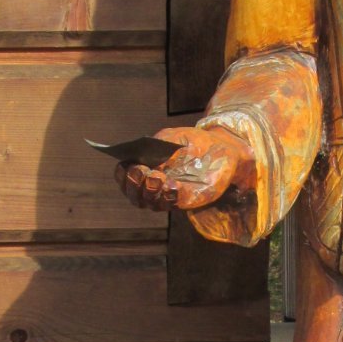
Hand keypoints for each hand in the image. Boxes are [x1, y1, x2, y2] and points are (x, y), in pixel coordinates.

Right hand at [115, 125, 254, 211]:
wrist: (221, 150)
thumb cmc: (192, 142)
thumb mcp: (171, 137)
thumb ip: (155, 144)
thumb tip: (141, 153)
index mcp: (145, 168)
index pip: (124, 177)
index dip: (122, 175)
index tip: (127, 165)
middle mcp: (153, 185)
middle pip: (134, 195)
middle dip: (134, 185)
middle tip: (143, 172)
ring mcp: (168, 195)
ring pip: (150, 203)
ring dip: (150, 192)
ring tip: (158, 178)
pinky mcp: (186, 200)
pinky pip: (173, 204)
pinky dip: (169, 196)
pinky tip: (172, 185)